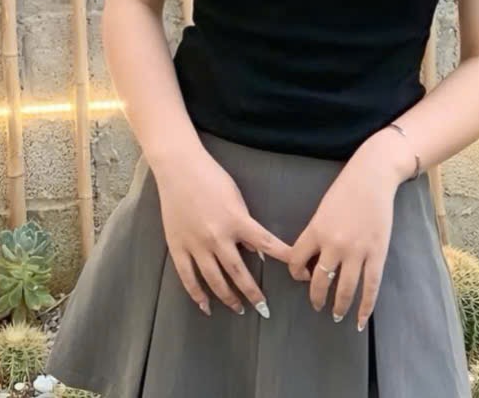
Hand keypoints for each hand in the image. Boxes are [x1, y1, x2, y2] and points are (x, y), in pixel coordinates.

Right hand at [153, 145, 292, 318]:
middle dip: (253, 293)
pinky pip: (187, 277)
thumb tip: (255, 248)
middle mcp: (217, 237)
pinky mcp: (178, 247)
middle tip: (264, 308)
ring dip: (228, 297)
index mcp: (236, 221)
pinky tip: (205, 306)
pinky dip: (196, 294)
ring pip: (214, 280)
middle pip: (238, 272)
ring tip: (239, 309)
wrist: (178, 168)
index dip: (285, 259)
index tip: (300, 274)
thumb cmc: (211, 177)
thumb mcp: (235, 197)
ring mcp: (196, 245)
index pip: (267, 244)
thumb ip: (244, 224)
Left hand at [288, 134, 410, 330]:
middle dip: (316, 297)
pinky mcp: (377, 254)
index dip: (297, 274)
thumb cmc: (346, 189)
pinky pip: (370, 287)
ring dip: (339, 307)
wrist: (373, 176)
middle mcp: (334, 244)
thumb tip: (315, 260)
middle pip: (320, 281)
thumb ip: (317, 234)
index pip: (296, 261)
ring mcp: (357, 251)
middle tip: (317, 305)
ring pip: (344, 289)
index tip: (302, 277)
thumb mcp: (323, 210)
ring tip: (337, 315)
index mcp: (316, 230)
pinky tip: (360, 320)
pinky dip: (365, 307)